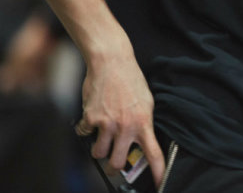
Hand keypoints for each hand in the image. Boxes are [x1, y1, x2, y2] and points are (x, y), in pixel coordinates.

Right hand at [75, 49, 165, 186]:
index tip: (159, 183)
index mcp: (143, 122)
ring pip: (98, 153)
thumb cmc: (131, 80)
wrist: (112, 62)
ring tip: (103, 136)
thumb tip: (141, 141)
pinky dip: (85, 130)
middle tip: (114, 162)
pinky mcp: (90, 118)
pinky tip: (91, 119)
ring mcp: (106, 124)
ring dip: (99, 148)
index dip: (156, 172)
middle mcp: (125, 126)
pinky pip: (83, 135)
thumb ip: (143, 123)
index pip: (153, 153)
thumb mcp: (146, 102)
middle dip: (114, 167)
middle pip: (117, 163)